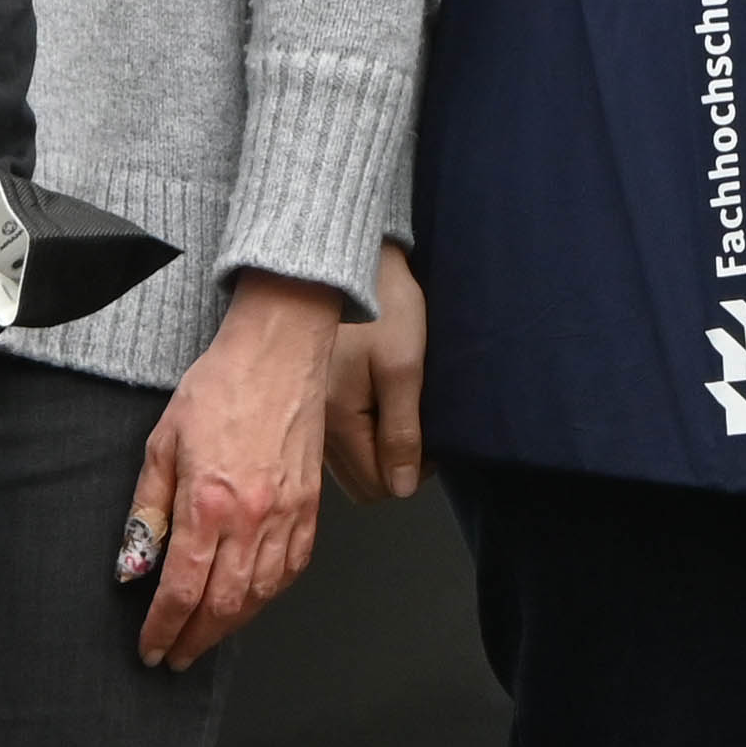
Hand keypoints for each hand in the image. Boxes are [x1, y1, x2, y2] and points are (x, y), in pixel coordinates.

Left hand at [134, 273, 345, 668]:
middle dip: (195, 639)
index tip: (150, 649)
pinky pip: (293, 568)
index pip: (181, 590)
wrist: (279, 351)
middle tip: (176, 656)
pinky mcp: (312, 506)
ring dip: (232, 626)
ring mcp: (288, 514)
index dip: (163, 629)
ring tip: (208, 636)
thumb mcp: (161, 444)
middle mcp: (252, 518)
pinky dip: (272, 595)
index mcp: (208, 503)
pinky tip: (254, 601)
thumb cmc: (219, 387)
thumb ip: (147, 510)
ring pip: (262, 595)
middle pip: (224, 605)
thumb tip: (133, 566)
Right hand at [325, 240, 425, 500]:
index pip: (375, 485)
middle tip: (422, 422)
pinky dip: (365, 427)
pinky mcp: (315, 395)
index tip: (433, 438)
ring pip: (350, 458)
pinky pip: (341, 435)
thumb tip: (403, 488)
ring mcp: (312, 412)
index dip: (412, 472)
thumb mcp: (405, 367)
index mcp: (336, 421)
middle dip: (395, 462)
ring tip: (403, 404)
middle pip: (360, 478)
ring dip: (380, 444)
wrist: (357, 257)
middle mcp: (315, 424)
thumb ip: (402, 432)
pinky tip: (381, 397)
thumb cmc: (385, 306)